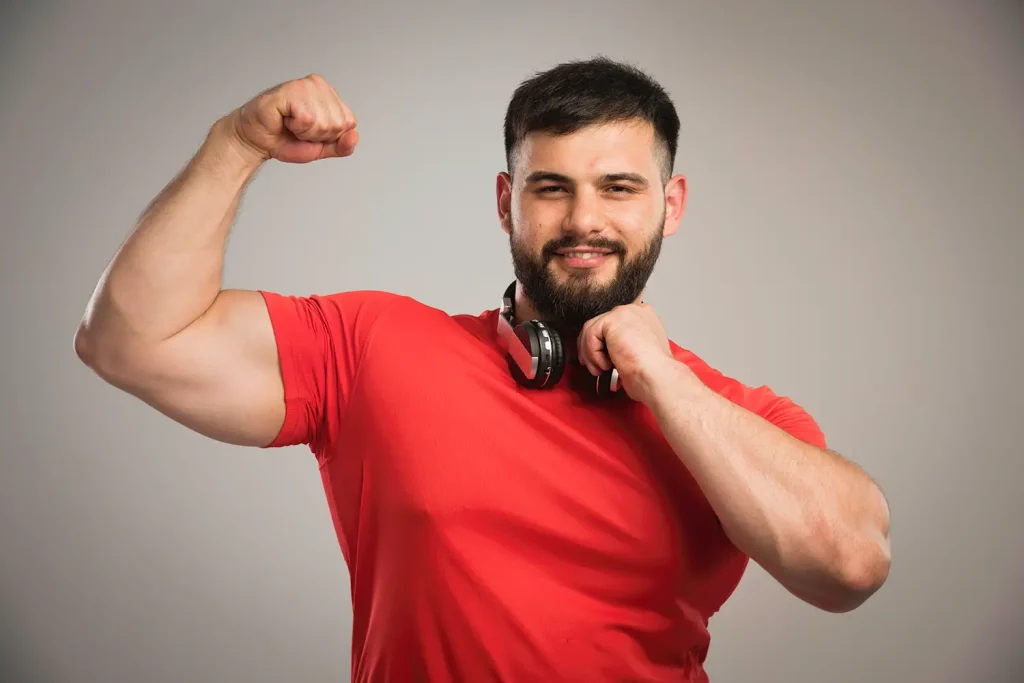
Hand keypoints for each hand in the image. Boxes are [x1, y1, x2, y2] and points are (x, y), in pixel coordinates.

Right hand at [223, 73, 359, 164]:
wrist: (257, 141)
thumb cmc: (286, 139)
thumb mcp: (321, 148)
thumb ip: (342, 146)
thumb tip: (355, 136)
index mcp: (330, 95)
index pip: (349, 124)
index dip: (329, 136)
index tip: (310, 133)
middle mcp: (319, 85)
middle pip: (338, 124)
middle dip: (317, 135)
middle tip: (298, 130)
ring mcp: (305, 85)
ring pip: (323, 122)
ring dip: (304, 132)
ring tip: (291, 124)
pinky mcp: (291, 90)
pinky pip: (307, 119)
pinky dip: (295, 127)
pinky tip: (284, 119)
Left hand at [577, 302, 679, 403]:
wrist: (656, 376)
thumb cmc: (651, 373)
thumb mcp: (638, 353)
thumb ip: (624, 344)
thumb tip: (608, 351)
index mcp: (645, 318)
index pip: (615, 325)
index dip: (604, 343)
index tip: (603, 360)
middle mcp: (636, 310)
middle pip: (601, 325)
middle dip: (593, 348)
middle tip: (596, 367)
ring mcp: (624, 312)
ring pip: (592, 329)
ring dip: (591, 354)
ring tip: (601, 370)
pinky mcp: (613, 319)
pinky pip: (591, 335)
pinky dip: (593, 353)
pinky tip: (606, 365)